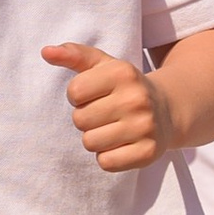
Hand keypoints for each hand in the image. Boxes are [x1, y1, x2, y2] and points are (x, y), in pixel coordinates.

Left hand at [44, 42, 170, 170]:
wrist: (167, 109)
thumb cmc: (125, 87)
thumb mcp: (103, 65)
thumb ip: (74, 55)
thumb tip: (46, 51)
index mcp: (123, 73)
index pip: (74, 92)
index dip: (78, 96)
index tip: (94, 95)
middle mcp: (137, 99)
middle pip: (80, 119)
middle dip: (86, 118)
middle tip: (105, 113)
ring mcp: (145, 127)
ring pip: (90, 143)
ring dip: (95, 138)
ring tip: (112, 128)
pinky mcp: (148, 152)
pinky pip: (106, 163)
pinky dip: (108, 157)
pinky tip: (120, 143)